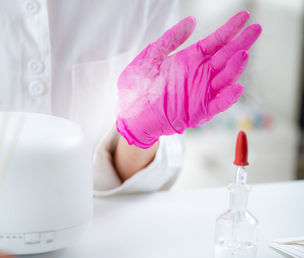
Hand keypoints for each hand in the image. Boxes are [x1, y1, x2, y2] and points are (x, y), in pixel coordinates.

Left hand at [116, 11, 261, 148]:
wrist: (128, 114)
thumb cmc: (137, 87)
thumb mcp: (151, 57)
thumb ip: (170, 39)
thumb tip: (191, 21)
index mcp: (190, 60)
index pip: (215, 42)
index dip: (230, 29)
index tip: (244, 16)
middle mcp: (199, 75)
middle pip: (226, 57)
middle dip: (241, 43)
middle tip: (256, 29)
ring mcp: (200, 93)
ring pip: (224, 79)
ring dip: (235, 68)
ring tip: (243, 53)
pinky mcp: (197, 112)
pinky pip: (217, 105)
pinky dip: (227, 98)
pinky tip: (236, 87)